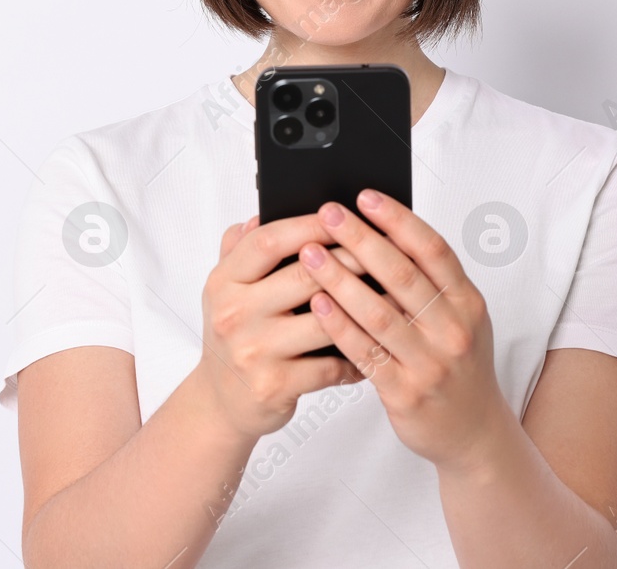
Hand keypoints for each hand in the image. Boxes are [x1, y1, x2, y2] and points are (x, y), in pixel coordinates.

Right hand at [198, 213, 367, 440]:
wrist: (220, 402)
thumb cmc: (235, 336)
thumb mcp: (226, 289)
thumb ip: (239, 250)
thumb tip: (260, 214)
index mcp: (223, 282)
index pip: (266, 242)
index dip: (307, 225)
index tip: (344, 214)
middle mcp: (234, 314)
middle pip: (302, 276)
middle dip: (350, 260)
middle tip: (385, 249)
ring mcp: (253, 351)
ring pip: (323, 321)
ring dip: (365, 308)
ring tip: (395, 297)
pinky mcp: (275, 385)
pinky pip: (329, 365)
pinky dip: (357, 356)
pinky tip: (377, 347)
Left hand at [299, 189, 508, 469]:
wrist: (474, 432)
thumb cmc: (457, 365)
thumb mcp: (459, 318)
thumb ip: (429, 282)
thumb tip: (379, 231)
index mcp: (467, 302)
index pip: (432, 249)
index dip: (398, 219)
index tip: (365, 196)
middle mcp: (454, 329)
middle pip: (402, 274)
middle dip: (361, 239)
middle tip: (328, 213)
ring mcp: (431, 363)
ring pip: (378, 312)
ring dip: (339, 278)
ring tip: (309, 254)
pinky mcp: (406, 393)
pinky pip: (365, 352)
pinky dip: (339, 325)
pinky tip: (316, 304)